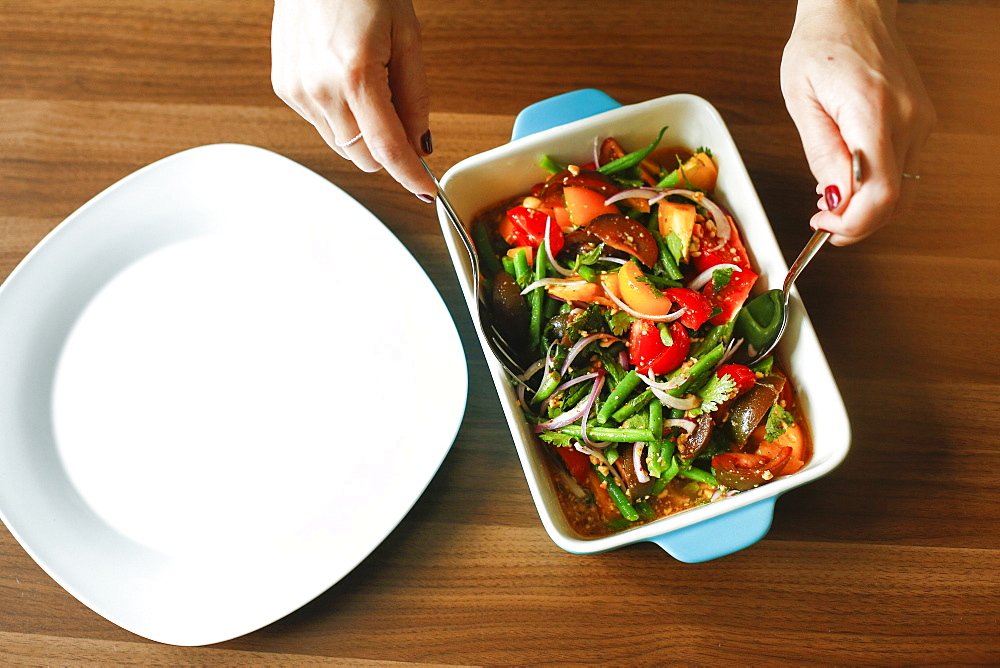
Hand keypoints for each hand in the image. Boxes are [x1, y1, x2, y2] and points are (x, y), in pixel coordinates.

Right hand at [271, 0, 435, 199]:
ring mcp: (297, 90)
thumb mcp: (407, 38)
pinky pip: (322, 125)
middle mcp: (320, 88)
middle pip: (363, 157)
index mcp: (356, 75)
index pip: (387, 149)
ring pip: (342, 146)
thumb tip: (419, 145)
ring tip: (369, 85)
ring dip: (363, 133)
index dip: (410, 176)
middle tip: (400, 115)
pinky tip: (344, 80)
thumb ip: (415, 98)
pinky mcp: (284, 88)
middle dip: (387, 151)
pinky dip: (341, 116)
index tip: (425, 191)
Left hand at [780, 0, 935, 244]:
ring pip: (903, 192)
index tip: (823, 224)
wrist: (853, 10)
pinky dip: (877, 187)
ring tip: (831, 200)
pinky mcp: (920, 123)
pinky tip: (848, 180)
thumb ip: (820, 152)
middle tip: (823, 222)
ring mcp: (919, 122)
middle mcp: (907, 119)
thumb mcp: (801, 100)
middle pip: (895, 201)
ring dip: (866, 209)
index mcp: (873, 111)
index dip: (852, 222)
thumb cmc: (821, 45)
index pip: (880, 192)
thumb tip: (834, 198)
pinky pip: (903, 171)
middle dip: (857, 223)